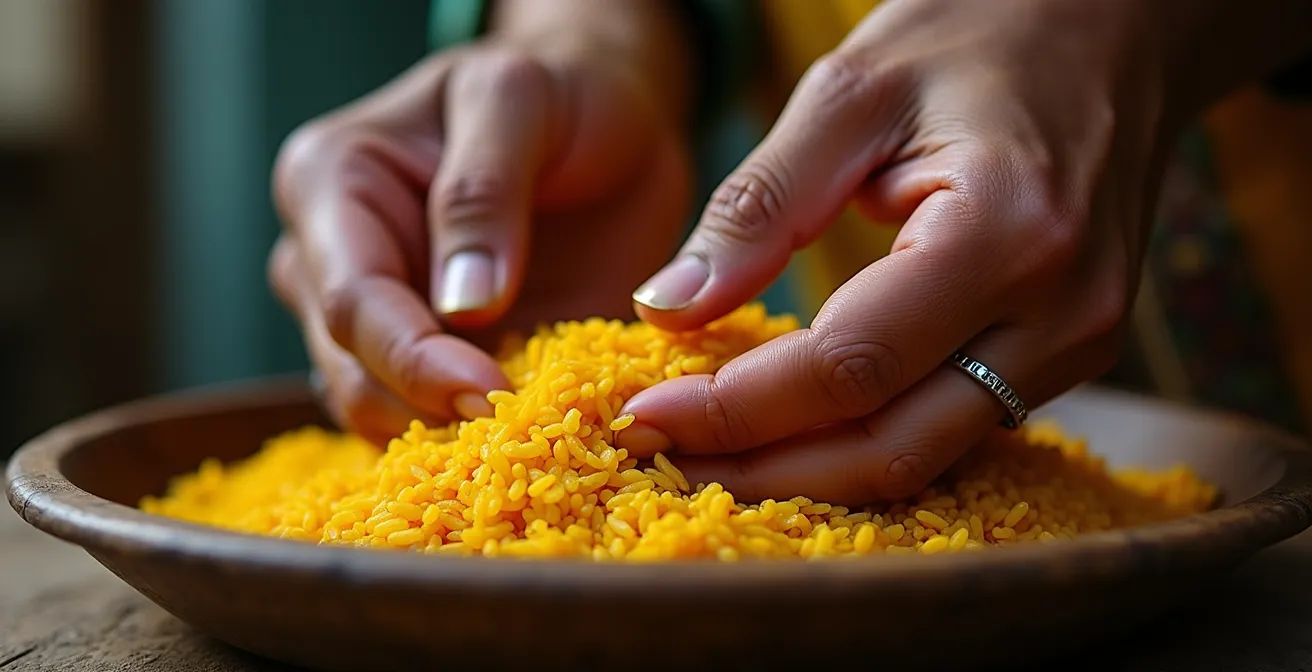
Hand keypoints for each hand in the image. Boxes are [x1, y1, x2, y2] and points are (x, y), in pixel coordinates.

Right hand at [270, 29, 691, 444]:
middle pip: (355, 374)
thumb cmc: (558, 92)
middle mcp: (330, 261)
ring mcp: (377, 321)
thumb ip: (482, 191)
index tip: (491, 397)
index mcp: (332, 184)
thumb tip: (463, 307)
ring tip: (539, 437)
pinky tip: (539, 437)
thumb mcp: (521, 100)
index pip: (352, 302)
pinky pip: (436, 424)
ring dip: (456, 439)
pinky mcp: (428, 362)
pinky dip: (483, 440)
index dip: (415, 362)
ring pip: (385, 415)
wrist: (602, 117)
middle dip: (433, 413)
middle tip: (527, 432)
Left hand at [617, 0, 1186, 503]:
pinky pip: (953, 427)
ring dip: (810, 469)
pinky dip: (863, 437)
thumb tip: (666, 306)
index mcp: (1006, 233)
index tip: (646, 417)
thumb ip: (760, 205)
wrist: (1114, 28)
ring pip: (923, 455)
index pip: (851, 366)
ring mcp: (1078, 344)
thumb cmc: (978, 33)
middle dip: (765, 468)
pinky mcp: (1070, 353)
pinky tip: (794, 426)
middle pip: (891, 445)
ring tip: (712, 454)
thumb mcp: (851, 91)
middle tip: (666, 460)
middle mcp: (1061, 313)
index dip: (739, 408)